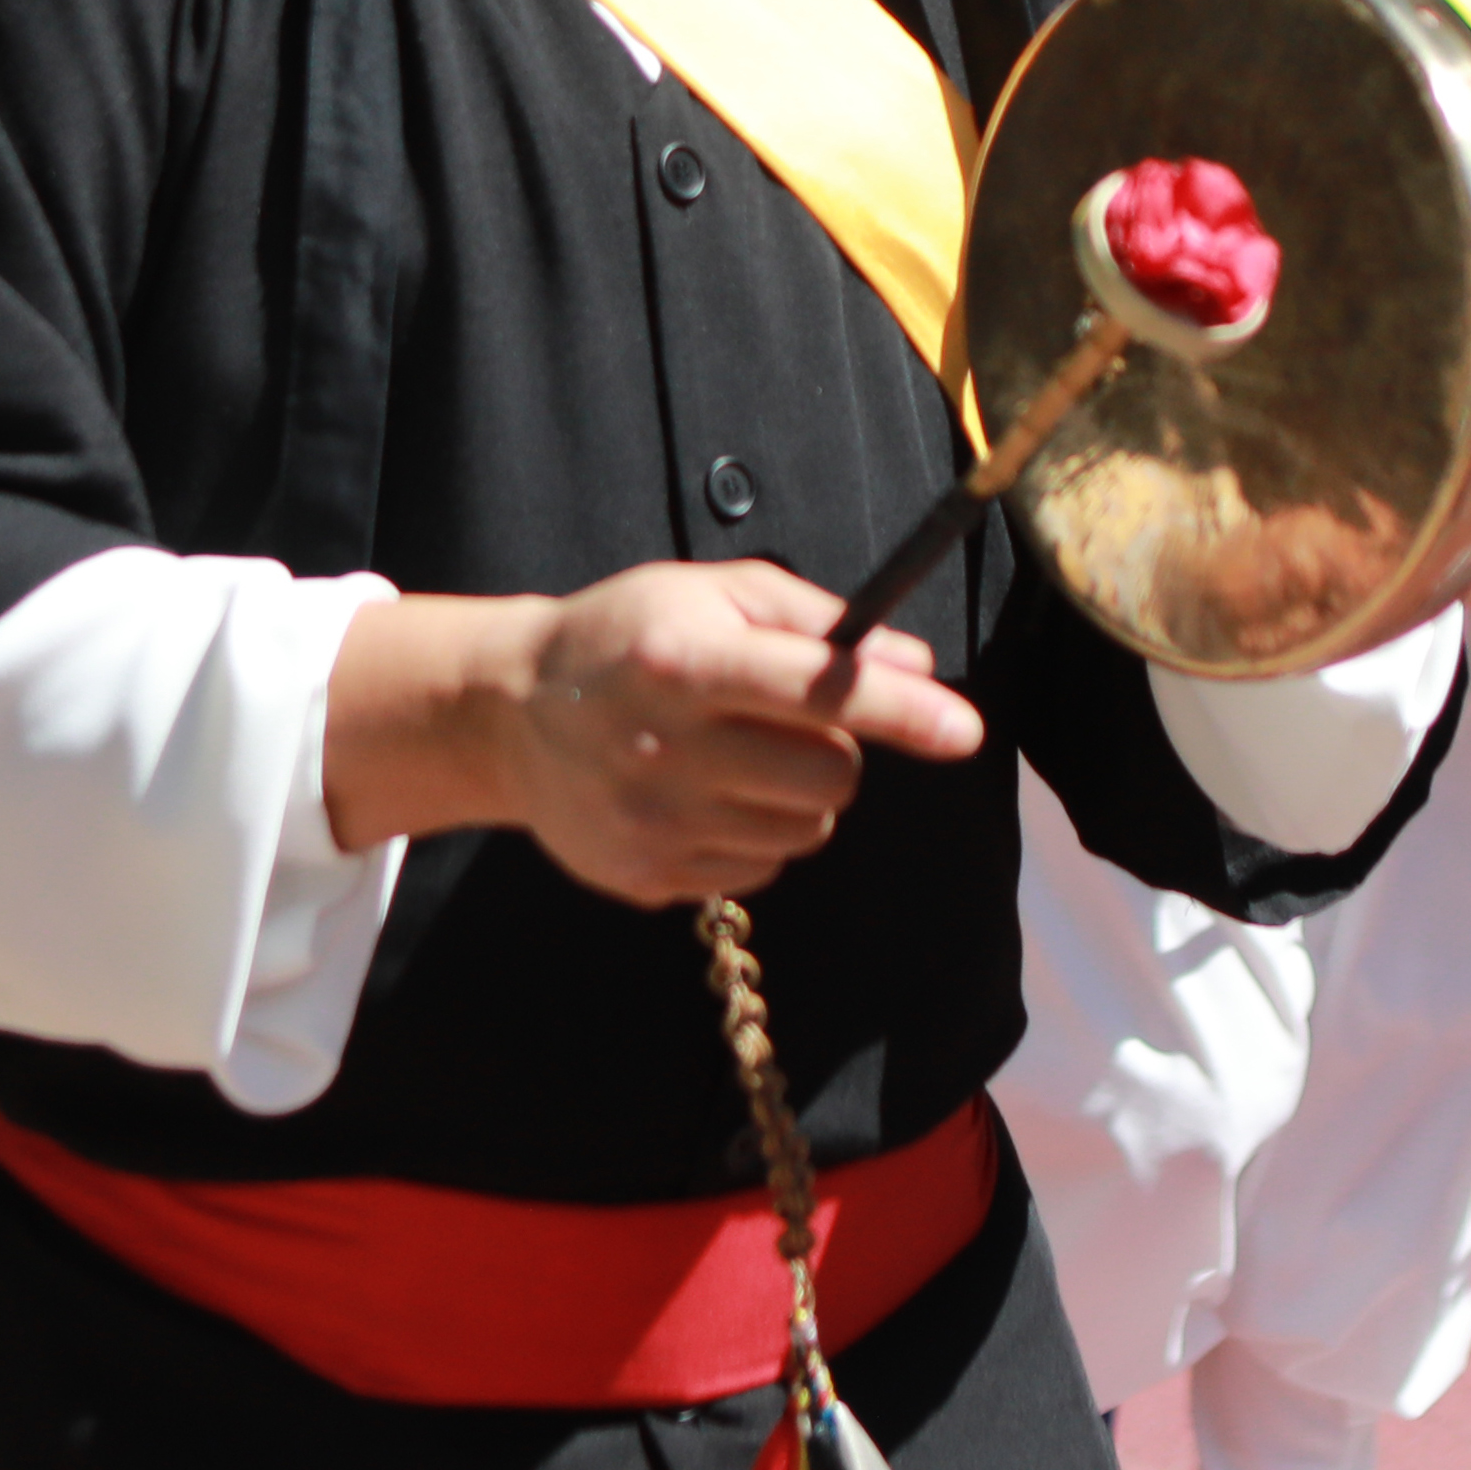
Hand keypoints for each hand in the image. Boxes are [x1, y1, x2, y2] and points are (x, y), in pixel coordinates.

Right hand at [325, 563, 982, 908]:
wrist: (506, 713)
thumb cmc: (624, 637)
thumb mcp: (706, 593)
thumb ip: (811, 620)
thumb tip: (913, 663)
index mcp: (683, 660)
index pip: (816, 690)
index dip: (899, 711)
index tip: (964, 730)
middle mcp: (666, 746)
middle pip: (830, 775)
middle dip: (837, 750)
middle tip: (788, 722)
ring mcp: (654, 823)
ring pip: (807, 829)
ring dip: (798, 794)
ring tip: (736, 756)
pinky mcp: (647, 877)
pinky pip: (762, 869)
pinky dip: (756, 834)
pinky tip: (702, 796)